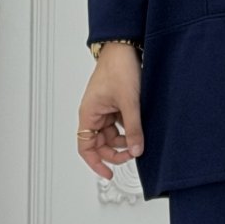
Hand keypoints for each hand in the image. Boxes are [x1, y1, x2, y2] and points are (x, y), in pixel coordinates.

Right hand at [76, 46, 143, 177]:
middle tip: (133, 154)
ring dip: (124, 141)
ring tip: (139, 139)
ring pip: (111, 135)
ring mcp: (104, 110)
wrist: (125, 48)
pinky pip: (118, 124)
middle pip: (99, 144)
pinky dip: (128, 129)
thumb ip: (133, 129)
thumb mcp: (129, 103)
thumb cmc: (119, 69)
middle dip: (115, 152)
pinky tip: (139, 128)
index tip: (109, 174)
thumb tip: (136, 150)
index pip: (85, 147)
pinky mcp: (115, 105)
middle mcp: (93, 114)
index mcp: (88, 114)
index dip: (95, 163)